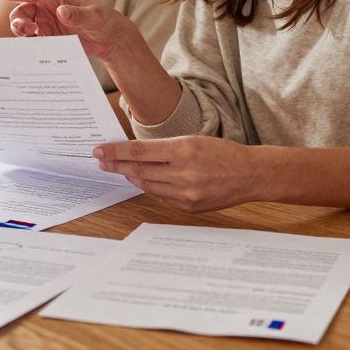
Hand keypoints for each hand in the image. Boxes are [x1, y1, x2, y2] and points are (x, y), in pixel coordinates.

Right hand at [0, 0, 136, 58]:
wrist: (111, 38)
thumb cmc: (104, 21)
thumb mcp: (94, 17)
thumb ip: (77, 14)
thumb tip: (61, 11)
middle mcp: (45, 7)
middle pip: (18, 11)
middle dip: (18, 22)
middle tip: (30, 32)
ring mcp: (45, 23)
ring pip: (22, 26)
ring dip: (23, 33)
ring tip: (37, 39)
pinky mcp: (48, 37)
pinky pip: (30, 41)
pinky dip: (30, 45)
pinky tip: (39, 49)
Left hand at [92, 137, 267, 212]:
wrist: (250, 174)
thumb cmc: (223, 153)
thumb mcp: (193, 141)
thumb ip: (165, 149)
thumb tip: (136, 154)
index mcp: (183, 150)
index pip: (139, 152)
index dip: (115, 152)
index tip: (98, 151)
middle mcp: (183, 173)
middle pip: (138, 171)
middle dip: (116, 165)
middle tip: (100, 161)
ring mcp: (186, 194)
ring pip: (147, 185)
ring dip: (131, 177)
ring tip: (120, 169)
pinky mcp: (189, 208)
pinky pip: (162, 197)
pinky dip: (151, 187)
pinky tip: (145, 181)